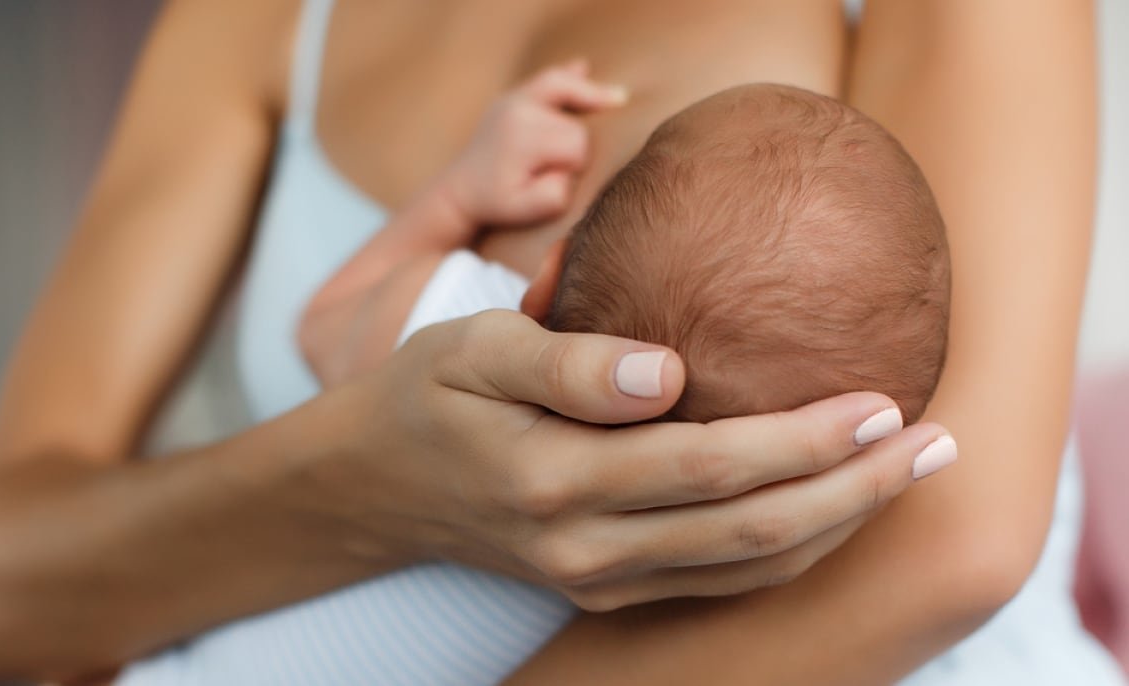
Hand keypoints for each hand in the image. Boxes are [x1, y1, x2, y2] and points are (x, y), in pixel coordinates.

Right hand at [329, 310, 954, 610]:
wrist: (377, 485)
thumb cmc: (428, 395)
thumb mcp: (474, 348)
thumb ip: (567, 362)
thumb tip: (667, 371)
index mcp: (555, 478)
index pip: (708, 467)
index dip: (802, 441)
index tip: (881, 402)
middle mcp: (585, 546)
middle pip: (749, 532)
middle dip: (853, 491)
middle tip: (936, 443)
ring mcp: (597, 578)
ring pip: (746, 572)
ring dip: (837, 527)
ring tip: (907, 476)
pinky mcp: (605, 587)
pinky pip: (718, 583)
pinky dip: (788, 554)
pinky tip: (833, 513)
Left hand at [436, 59, 627, 228]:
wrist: (461, 192)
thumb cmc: (497, 203)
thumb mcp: (526, 210)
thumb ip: (555, 195)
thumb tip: (569, 168)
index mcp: (523, 138)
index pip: (578, 144)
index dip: (575, 165)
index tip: (556, 179)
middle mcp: (518, 110)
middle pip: (576, 122)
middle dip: (575, 145)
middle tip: (550, 167)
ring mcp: (513, 99)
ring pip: (568, 91)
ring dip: (586, 101)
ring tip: (618, 99)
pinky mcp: (512, 97)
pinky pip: (547, 78)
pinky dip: (568, 75)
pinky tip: (584, 67)